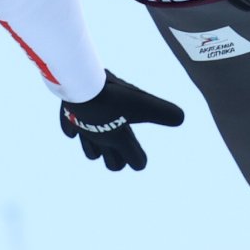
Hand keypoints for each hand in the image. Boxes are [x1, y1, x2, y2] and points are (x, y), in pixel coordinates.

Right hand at [59, 72, 184, 171]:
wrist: (79, 84)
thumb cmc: (112, 95)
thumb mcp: (143, 102)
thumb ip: (164, 113)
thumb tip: (181, 118)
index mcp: (119, 139)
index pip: (135, 162)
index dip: (141, 160)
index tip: (142, 153)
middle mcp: (101, 140)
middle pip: (112, 165)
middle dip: (120, 160)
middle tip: (125, 148)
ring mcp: (83, 131)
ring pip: (91, 153)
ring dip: (99, 150)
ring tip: (106, 136)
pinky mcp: (68, 119)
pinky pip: (71, 130)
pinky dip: (75, 130)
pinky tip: (79, 124)